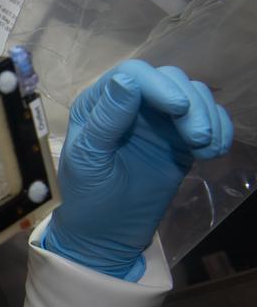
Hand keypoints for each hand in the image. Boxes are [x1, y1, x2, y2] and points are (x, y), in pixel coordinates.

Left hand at [45, 61, 231, 279]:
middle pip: (170, 80)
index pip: (132, 74)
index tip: (178, 109)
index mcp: (99, 103)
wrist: (107, 233)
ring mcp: (158, 120)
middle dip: (190, 104)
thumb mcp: (88, 158)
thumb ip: (106, 119)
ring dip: (207, 117)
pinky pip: (208, 118)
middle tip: (198, 139)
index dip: (159, 85)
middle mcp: (130, 104)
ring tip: (206, 150)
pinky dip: (220, 128)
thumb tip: (127, 79)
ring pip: (193, 95)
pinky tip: (215, 151)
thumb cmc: (87, 196)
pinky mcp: (181, 138)